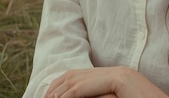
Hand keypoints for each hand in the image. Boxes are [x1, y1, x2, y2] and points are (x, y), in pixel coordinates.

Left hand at [46, 66, 168, 97]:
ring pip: (78, 81)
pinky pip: (87, 88)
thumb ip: (103, 97)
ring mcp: (120, 75)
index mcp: (117, 77)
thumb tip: (81, 96)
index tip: (48, 96)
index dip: (61, 86)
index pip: (80, 76)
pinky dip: (70, 96)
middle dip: (55, 88)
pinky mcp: (120, 81)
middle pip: (76, 76)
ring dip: (59, 93)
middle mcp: (117, 72)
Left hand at [46, 67, 115, 97]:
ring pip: (56, 93)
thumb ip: (84, 89)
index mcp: (75, 73)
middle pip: (53, 88)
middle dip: (47, 96)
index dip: (50, 92)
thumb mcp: (93, 86)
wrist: (121, 78)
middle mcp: (72, 75)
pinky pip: (64, 97)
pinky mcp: (78, 87)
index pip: (56, 83)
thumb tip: (75, 94)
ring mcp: (74, 80)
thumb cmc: (110, 84)